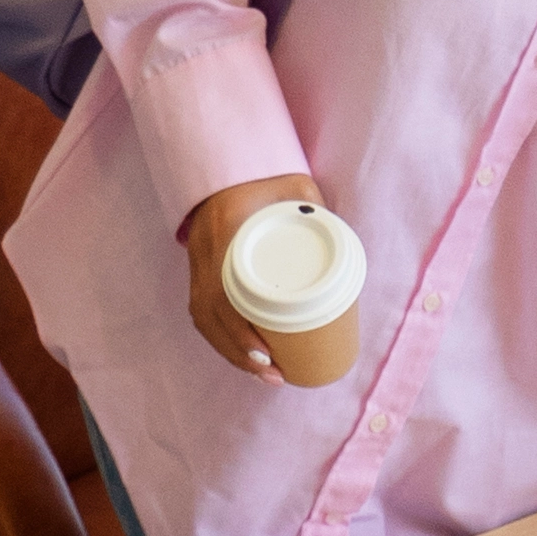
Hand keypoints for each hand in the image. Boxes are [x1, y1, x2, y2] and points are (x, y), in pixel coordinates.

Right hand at [179, 173, 321, 380]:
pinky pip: (201, 309)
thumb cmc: (265, 174)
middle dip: (239, 353)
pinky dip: (220, 337)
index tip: (268, 354)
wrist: (224, 161)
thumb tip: (341, 247)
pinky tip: (242, 356)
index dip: (238, 330)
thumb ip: (315, 209)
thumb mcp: (294, 185)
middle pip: (209, 314)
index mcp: (223, 227)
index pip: (220, 291)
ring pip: (202, 317)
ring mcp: (195, 257)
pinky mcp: (197, 266)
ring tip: (265, 373)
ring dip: (229, 351)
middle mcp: (202, 246)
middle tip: (275, 374)